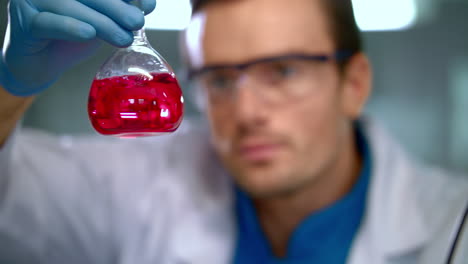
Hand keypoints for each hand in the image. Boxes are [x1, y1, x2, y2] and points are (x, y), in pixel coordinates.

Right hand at [0, 0, 156, 95]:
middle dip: (116, 7)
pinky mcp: (24, 22)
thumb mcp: (100, 20)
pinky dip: (70, 28)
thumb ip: (118, 11)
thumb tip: (147, 4)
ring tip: (123, 38)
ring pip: (69, 6)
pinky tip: (88, 34)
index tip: (147, 5)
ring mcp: (30, 0)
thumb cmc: (72, 35)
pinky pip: (47, 24)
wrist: (41, 63)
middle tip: (137, 23)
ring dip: (101, 23)